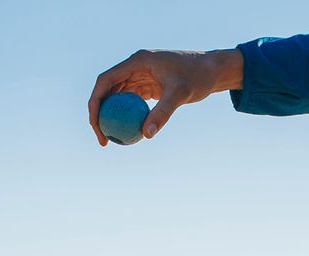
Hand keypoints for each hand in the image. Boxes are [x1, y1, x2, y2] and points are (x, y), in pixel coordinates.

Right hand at [89, 49, 243, 144]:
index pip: (105, 81)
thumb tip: (146, 134)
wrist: (212, 71)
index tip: (96, 125)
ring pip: (117, 98)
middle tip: (103, 139)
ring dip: (111, 118)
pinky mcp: (147, 86)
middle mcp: (135, 67)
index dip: (96, 103)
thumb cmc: (198, 77)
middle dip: (99, 114)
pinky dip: (127, 118)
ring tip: (112, 141)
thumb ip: (163, 113)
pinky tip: (128, 136)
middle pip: (106, 90)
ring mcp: (140, 76)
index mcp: (137, 61)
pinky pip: (130, 104)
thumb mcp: (181, 94)